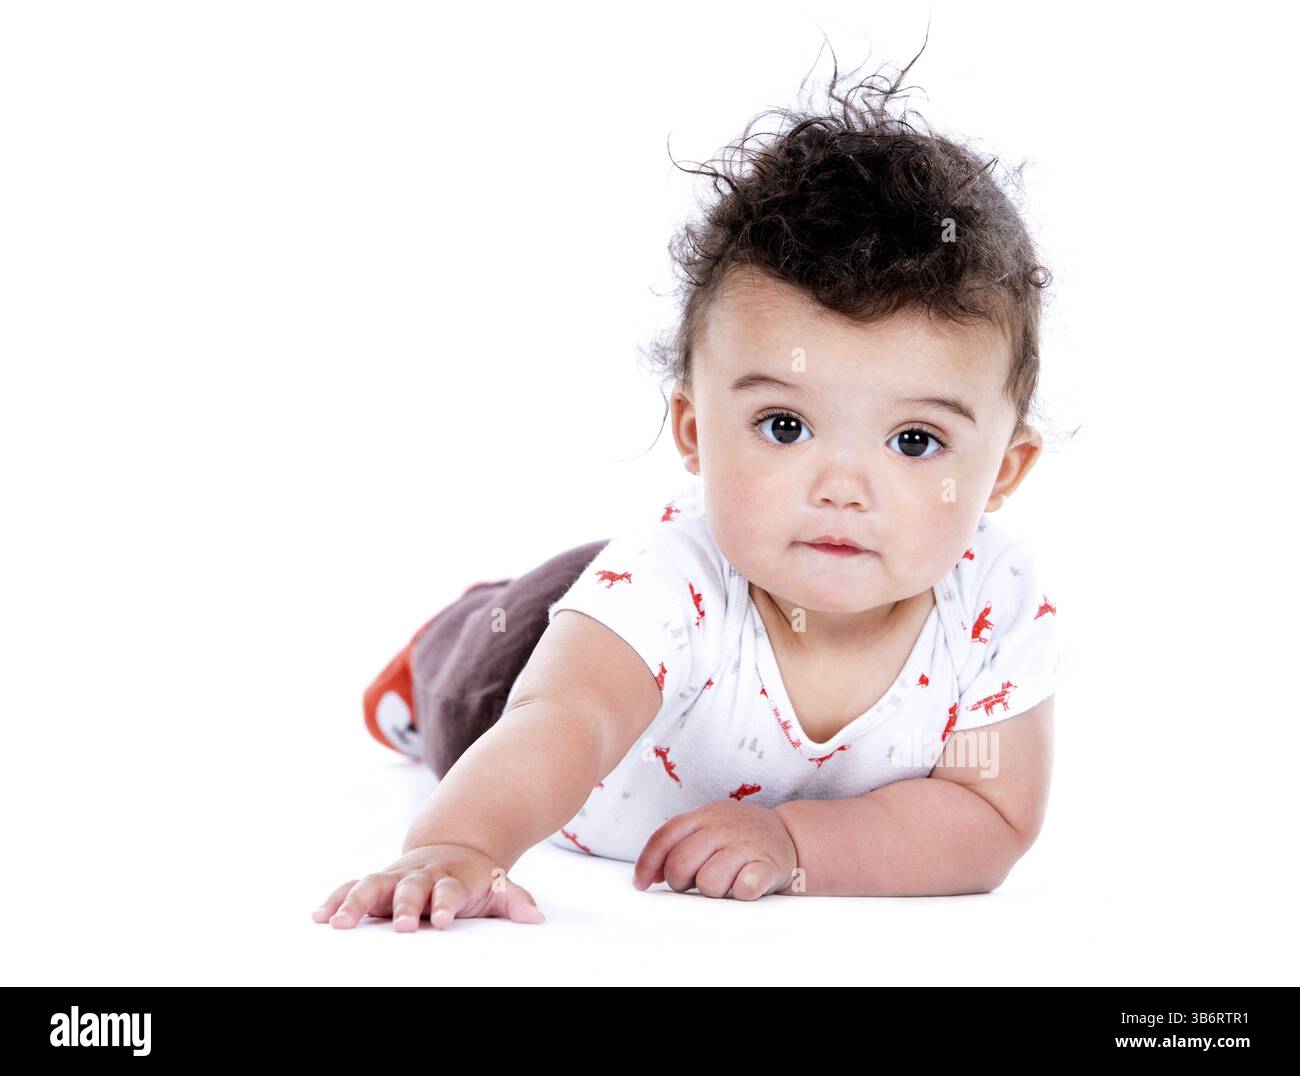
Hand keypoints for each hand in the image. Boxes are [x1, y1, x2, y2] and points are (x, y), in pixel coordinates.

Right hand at [312, 843, 544, 929]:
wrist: (453, 847)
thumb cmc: (475, 878)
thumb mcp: (498, 885)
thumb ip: (514, 900)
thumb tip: (534, 917)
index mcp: (452, 878)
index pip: (450, 890)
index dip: (446, 903)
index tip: (441, 918)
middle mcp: (421, 875)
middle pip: (410, 887)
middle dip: (403, 905)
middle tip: (399, 925)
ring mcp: (396, 877)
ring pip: (373, 884)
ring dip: (356, 903)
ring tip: (338, 923)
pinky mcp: (377, 882)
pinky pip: (351, 888)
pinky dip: (335, 900)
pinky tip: (319, 916)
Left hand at [632, 799, 796, 899]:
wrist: (789, 835)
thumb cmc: (738, 837)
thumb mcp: (708, 827)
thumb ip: (679, 843)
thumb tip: (646, 876)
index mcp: (703, 816)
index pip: (664, 837)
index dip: (647, 863)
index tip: (642, 884)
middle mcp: (723, 827)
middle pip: (680, 863)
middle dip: (679, 882)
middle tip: (694, 882)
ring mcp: (746, 845)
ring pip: (708, 882)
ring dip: (713, 890)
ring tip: (725, 881)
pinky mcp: (768, 866)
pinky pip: (744, 888)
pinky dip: (740, 892)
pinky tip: (744, 885)